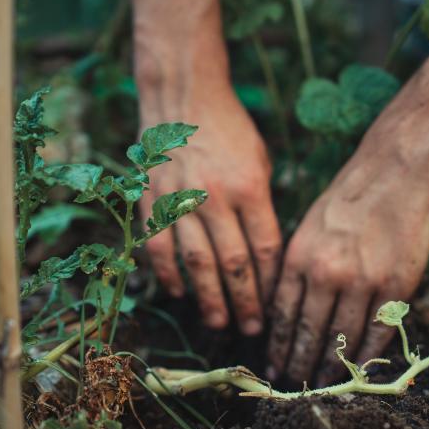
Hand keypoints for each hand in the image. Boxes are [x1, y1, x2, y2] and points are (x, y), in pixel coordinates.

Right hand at [139, 88, 281, 335]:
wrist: (183, 98)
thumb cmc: (230, 130)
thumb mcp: (260, 161)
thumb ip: (262, 206)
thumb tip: (264, 254)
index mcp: (250, 187)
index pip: (265, 248)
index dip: (270, 282)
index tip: (275, 305)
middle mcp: (216, 197)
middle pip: (234, 264)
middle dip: (245, 302)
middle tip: (252, 330)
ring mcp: (181, 200)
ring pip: (197, 263)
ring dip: (208, 298)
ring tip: (219, 323)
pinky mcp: (153, 200)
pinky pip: (160, 247)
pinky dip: (169, 274)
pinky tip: (179, 294)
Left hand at [266, 133, 428, 385]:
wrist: (396, 170)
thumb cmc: (349, 195)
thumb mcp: (308, 225)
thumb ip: (297, 266)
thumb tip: (286, 307)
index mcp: (299, 256)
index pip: (283, 314)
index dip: (278, 345)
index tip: (274, 364)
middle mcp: (326, 273)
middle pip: (308, 332)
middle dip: (299, 362)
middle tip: (294, 383)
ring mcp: (362, 281)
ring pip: (342, 338)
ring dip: (331, 365)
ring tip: (323, 382)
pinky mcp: (395, 285)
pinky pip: (378, 331)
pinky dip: (367, 354)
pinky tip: (359, 368)